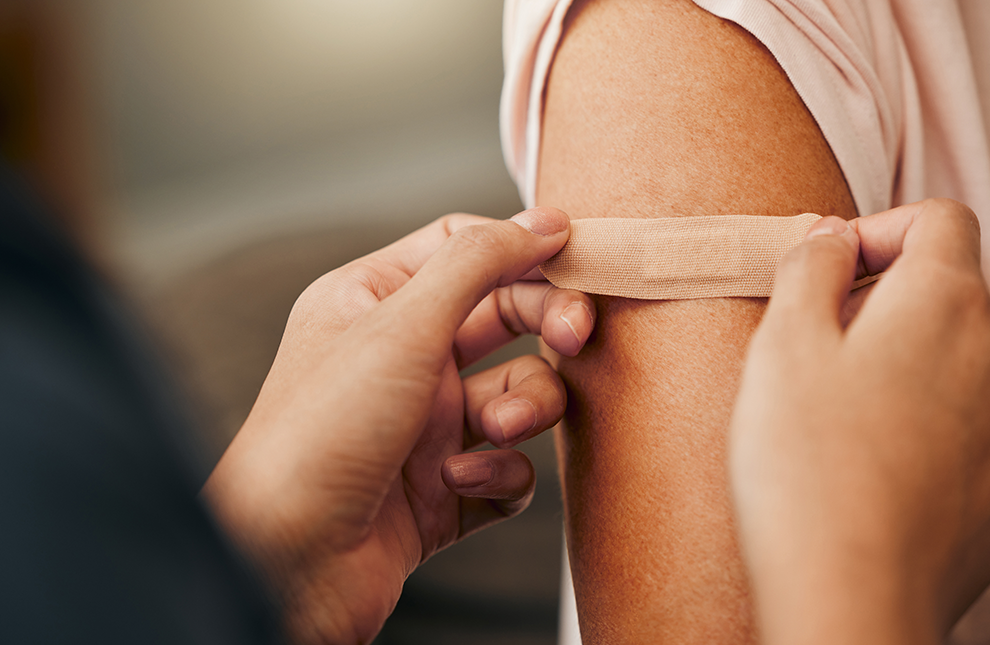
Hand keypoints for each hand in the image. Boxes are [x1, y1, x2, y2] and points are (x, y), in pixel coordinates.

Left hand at [201, 208, 595, 643]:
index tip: (576, 254)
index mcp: (373, 304)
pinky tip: (458, 483)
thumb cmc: (318, 436)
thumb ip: (476, 265)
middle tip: (574, 335)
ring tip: (497, 428)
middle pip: (503, 318)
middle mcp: (402, 360)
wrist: (287, 564)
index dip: (520, 247)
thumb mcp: (400, 327)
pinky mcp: (445, 490)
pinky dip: (499, 474)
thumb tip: (540, 222)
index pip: (461, 249)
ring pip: (516, 394)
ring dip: (523, 407)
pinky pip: (508, 467)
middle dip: (544, 325)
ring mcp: (425, 427)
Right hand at [729, 199, 989, 644]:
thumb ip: (810, 265)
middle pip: (951, 293)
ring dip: (913, 369)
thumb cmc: (805, 467)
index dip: (880, 231)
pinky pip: (981, 430)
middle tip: (819, 355)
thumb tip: (831, 234)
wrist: (851, 597)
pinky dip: (937, 429)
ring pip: (966, 364)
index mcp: (947, 301)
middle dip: (886, 306)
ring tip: (846, 423)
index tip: (832, 274)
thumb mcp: (782, 343)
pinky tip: (881, 469)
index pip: (938, 219)